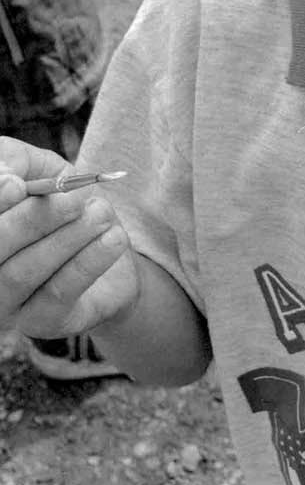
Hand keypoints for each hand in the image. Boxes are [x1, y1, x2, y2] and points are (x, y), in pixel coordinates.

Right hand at [0, 139, 141, 338]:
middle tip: (77, 197)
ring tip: (103, 213)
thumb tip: (3, 177)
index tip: (16, 183)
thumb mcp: (45, 170)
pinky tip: (114, 239)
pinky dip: (87, 262)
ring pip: (22, 273)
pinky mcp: (41, 323)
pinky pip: (57, 295)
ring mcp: (6, 302)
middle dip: (34, 219)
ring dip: (66, 238)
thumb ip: (16, 161)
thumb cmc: (67, 202)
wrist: (111, 247)